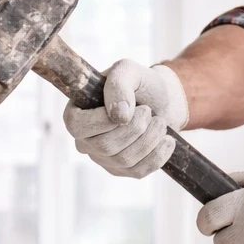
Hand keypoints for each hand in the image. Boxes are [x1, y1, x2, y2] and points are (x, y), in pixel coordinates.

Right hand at [62, 60, 188, 177]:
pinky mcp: (122, 171)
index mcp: (76, 114)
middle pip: (105, 146)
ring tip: (159, 122)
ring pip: (124, 160)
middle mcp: (84, 140)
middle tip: (149, 111)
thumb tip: (119, 115)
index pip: (77, 127)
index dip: (104, 120)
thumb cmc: (139, 83)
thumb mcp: (128, 71)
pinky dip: (158, 155)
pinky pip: (138, 172)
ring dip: (150, 138)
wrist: (162, 100)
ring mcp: (102, 159)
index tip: (131, 107)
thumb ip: (119, 84)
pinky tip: (167, 141)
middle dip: (136, 127)